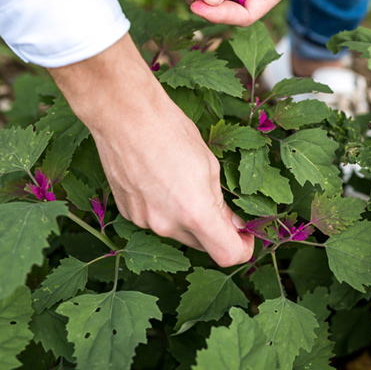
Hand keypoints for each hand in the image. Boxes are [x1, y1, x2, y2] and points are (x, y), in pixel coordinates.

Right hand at [49, 34, 254, 266]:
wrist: (124, 115)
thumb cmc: (169, 130)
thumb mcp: (209, 165)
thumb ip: (220, 203)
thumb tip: (232, 224)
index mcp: (195, 212)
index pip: (228, 254)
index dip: (243, 248)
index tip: (245, 235)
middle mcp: (167, 225)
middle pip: (202, 245)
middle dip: (214, 230)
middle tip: (218, 202)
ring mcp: (143, 220)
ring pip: (177, 232)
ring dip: (186, 218)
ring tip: (181, 180)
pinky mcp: (127, 212)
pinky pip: (154, 220)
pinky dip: (163, 209)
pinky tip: (159, 180)